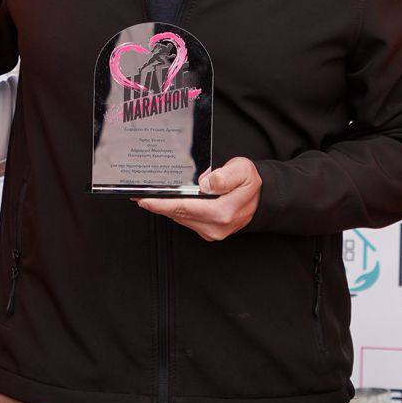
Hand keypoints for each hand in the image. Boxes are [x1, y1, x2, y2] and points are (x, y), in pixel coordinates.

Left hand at [136, 157, 261, 240]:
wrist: (262, 199)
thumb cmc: (250, 183)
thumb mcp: (243, 171)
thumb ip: (225, 176)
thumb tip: (206, 183)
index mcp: (222, 212)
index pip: (184, 207)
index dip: (162, 204)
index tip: (144, 199)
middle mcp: (214, 226)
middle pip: (178, 214)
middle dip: (158, 204)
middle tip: (140, 193)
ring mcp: (211, 232)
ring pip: (180, 218)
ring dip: (166, 207)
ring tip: (152, 194)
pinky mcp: (208, 232)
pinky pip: (186, 220)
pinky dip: (176, 210)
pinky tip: (170, 201)